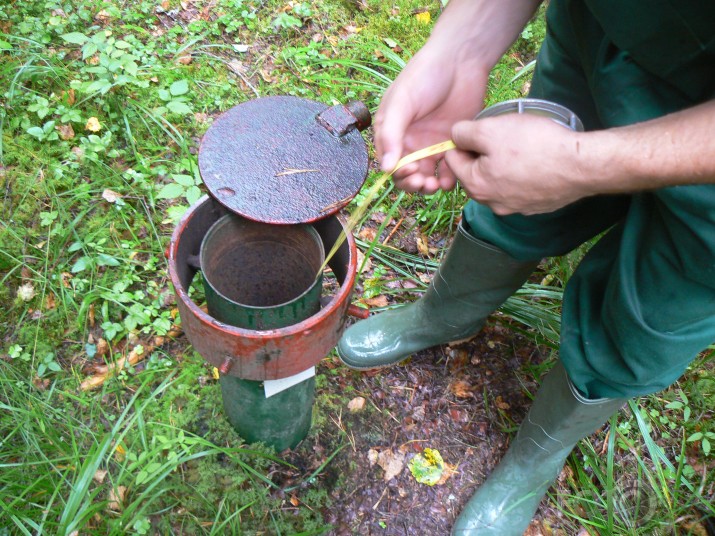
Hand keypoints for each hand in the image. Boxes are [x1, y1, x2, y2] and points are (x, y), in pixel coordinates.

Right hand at [375, 47, 487, 193]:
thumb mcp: (402, 102)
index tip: (411, 170)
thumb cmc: (425, 75)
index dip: (397, 173)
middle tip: (425, 183)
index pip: (389, 163)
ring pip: (427, 176)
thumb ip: (391, 134)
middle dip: (413, 184)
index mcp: (392, 131)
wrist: (461, 60)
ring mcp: (431, 144)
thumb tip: (385, 169)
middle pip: (406, 174)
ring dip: (429, 186)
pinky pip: (448, 169)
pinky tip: (451, 179)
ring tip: (437, 186)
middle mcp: (409, 141)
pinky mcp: (451, 143)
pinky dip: (448, 178)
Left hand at [444, 114, 593, 214]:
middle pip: (474, 173)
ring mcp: (514, 208)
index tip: (483, 130)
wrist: (581, 166)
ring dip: (501, 164)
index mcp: (475, 186)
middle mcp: (491, 204)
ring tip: (520, 147)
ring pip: (496, 181)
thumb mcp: (491, 130)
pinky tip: (535, 161)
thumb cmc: (534, 145)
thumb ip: (464, 132)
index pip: (452, 160)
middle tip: (503, 137)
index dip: (463, 140)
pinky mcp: (534, 207)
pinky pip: (518, 188)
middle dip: (482, 154)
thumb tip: (454, 135)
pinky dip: (521, 175)